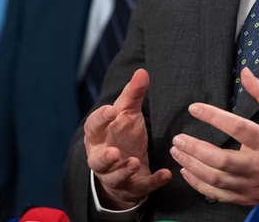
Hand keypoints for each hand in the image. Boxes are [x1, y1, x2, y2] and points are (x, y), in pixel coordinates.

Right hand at [84, 68, 171, 207]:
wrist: (127, 168)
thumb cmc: (122, 136)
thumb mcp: (128, 114)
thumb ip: (133, 95)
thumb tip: (142, 71)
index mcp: (99, 137)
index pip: (93, 127)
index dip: (100, 119)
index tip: (111, 110)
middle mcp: (103, 158)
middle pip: (97, 160)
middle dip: (105, 157)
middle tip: (114, 152)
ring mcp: (116, 175)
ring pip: (115, 177)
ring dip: (124, 171)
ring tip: (136, 162)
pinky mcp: (132, 188)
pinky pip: (141, 187)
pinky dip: (153, 181)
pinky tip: (166, 174)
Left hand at [170, 68, 258, 213]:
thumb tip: (245, 72)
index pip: (237, 127)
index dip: (213, 117)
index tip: (194, 108)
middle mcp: (258, 166)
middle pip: (221, 160)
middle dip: (195, 148)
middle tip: (178, 138)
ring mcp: (251, 184)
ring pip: (216, 179)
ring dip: (192, 166)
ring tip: (177, 151)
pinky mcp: (247, 197)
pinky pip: (218, 195)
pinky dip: (199, 185)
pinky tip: (187, 172)